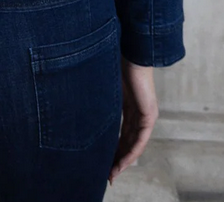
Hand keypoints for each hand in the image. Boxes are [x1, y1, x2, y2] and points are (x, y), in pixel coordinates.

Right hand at [108, 56, 158, 183]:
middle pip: (128, 141)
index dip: (112, 147)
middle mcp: (138, 112)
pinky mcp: (149, 114)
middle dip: (116, 158)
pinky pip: (140, 139)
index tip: (101, 160)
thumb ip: (97, 97)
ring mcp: (145, 114)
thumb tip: (75, 102)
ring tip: (112, 173)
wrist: (130, 51)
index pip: (121, 132)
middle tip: (106, 173)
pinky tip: (123, 162)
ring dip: (124, 160)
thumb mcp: (103, 85)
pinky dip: (132, 152)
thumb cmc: (115, 61)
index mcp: (128, 105)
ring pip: (134, 144)